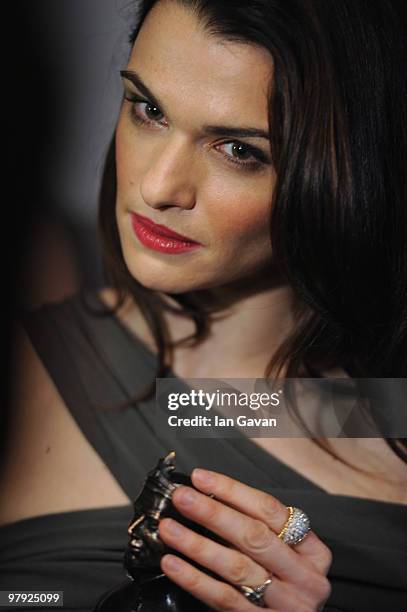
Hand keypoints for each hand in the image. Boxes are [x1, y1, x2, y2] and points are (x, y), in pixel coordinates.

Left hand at [158, 468, 331, 610]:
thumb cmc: (287, 586)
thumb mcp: (288, 556)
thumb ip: (258, 530)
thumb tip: (208, 498)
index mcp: (313, 551)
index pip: (269, 510)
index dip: (232, 491)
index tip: (202, 478)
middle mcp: (304, 577)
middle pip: (253, 536)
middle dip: (212, 512)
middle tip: (182, 497)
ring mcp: (287, 605)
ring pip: (236, 567)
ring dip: (197, 544)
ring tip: (170, 528)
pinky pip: (223, 598)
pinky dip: (195, 579)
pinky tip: (174, 563)